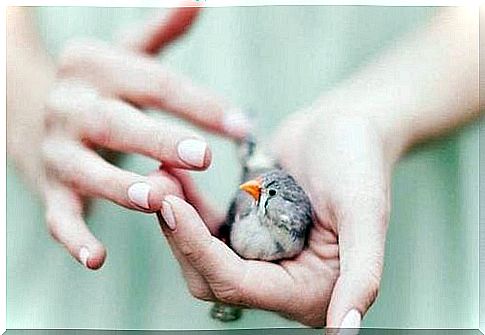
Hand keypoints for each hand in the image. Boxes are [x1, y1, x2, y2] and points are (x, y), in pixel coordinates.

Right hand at [39, 8, 249, 269]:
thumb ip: (162, 32)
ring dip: (120, 186)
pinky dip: (74, 237)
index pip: (155, 84)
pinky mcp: (48, 188)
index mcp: (94, 66)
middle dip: (159, 141)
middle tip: (203, 158)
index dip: (199, 105)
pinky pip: (58, 215)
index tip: (241, 126)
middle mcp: (70, 105)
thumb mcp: (126, 53)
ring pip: (86, 169)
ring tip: (157, 199)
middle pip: (118, 123)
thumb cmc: (101, 84)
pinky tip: (97, 258)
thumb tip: (199, 1)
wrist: (32, 109)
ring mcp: (56, 149)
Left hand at [158, 100, 391, 328]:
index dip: (199, 250)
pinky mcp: (247, 236)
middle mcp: (285, 284)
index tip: (169, 205)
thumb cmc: (359, 162)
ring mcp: (262, 260)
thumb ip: (363, 275)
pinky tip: (174, 177)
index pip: (239, 285)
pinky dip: (188, 208)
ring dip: (176, 219)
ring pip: (201, 256)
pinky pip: (205, 232)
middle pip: (211, 277)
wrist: (345, 128)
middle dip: (180, 234)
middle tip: (154, 186)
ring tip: (160, 176)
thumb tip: (347, 332)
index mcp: (313, 292)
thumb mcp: (366, 212)